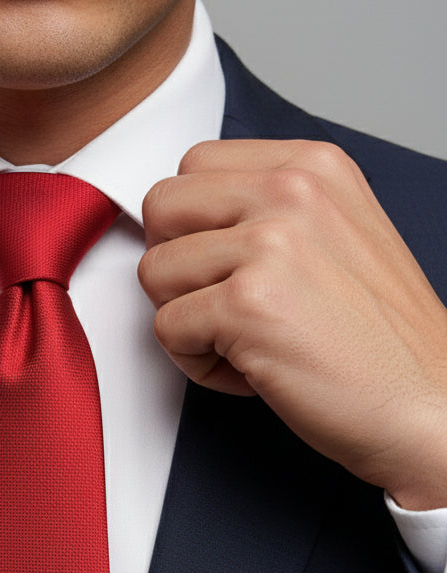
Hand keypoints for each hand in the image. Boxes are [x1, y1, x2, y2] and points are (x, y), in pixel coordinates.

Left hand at [138, 139, 446, 509]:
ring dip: (187, 321)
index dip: (195, 227)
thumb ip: (271, 211)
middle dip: (176, 267)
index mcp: (313, 165)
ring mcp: (268, 243)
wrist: (428, 407)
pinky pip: (165, 329)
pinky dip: (198, 364)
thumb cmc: (381, 342)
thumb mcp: (339, 236)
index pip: (194, 165)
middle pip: (161, 206)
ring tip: (247, 343)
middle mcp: (292, 190)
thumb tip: (193, 220)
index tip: (230, 269)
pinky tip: (252, 370)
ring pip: (154, 271)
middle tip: (223, 306)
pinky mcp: (246, 304)